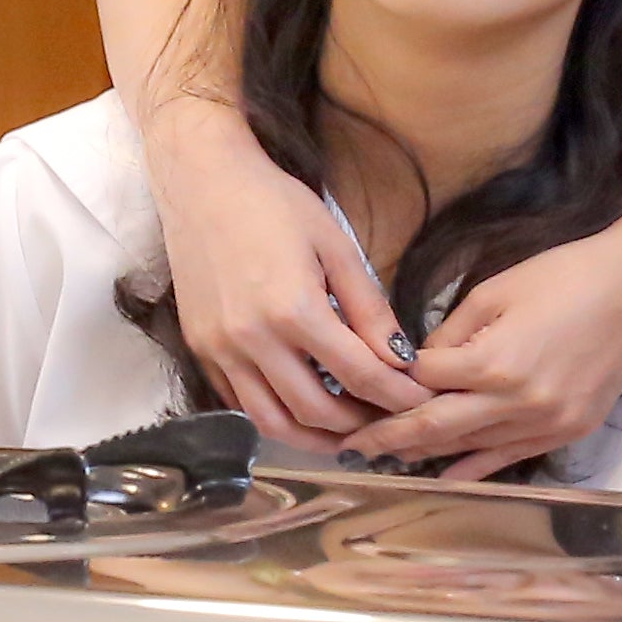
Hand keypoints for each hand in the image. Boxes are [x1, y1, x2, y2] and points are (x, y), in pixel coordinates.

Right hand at [139, 106, 427, 442]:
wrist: (204, 183)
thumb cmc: (276, 204)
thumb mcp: (336, 245)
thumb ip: (369, 307)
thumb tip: (401, 358)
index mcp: (294, 310)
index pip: (358, 374)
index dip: (396, 395)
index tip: (420, 400)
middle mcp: (252, 341)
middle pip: (316, 411)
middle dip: (361, 424)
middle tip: (390, 420)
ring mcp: (220, 351)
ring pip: (272, 421)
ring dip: (314, 438)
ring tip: (348, 433)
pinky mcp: (200, 351)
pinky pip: (240, 403)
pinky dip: (275, 416)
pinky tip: (301, 408)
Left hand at [343, 226, 621, 480]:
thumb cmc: (567, 275)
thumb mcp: (497, 289)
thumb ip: (453, 333)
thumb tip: (423, 365)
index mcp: (494, 362)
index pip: (425, 381)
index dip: (393, 381)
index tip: (362, 385)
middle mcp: (517, 404)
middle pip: (436, 428)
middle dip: (389, 437)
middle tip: (349, 445)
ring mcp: (546, 425)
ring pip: (469, 450)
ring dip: (425, 454)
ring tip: (384, 458)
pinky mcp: (568, 433)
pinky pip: (509, 458)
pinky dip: (472, 467)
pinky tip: (442, 474)